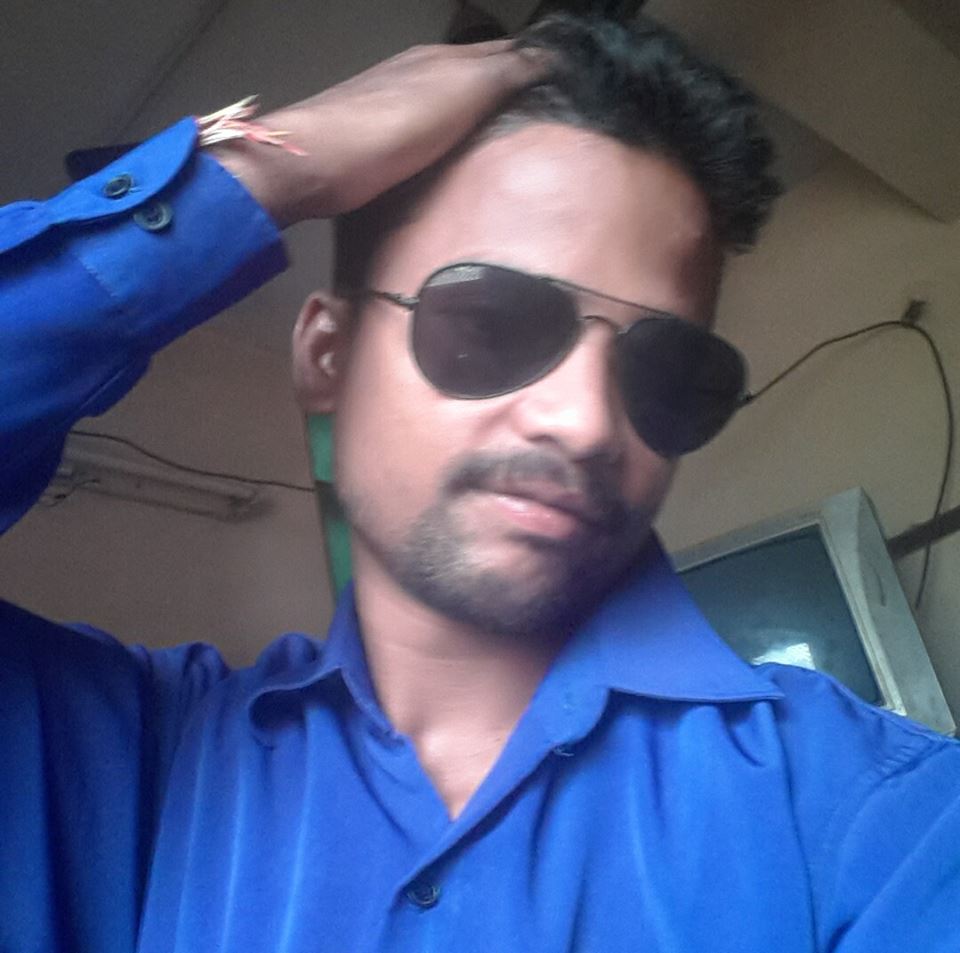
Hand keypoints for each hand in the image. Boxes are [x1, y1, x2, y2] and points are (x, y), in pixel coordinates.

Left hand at [210, 40, 548, 226]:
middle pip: (477, 74)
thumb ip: (504, 71)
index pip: (504, 51)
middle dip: (511, 88)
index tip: (566, 82)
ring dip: (481, 115)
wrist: (320, 162)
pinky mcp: (380, 142)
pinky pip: (431, 133)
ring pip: (453, 103)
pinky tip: (460, 161)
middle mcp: (420, 73)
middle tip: (547, 116)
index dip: (535, 62)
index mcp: (444, 58)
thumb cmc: (395, 124)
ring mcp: (396, 106)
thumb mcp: (462, 88)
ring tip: (511, 141)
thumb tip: (549, 56)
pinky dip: (453, 140)